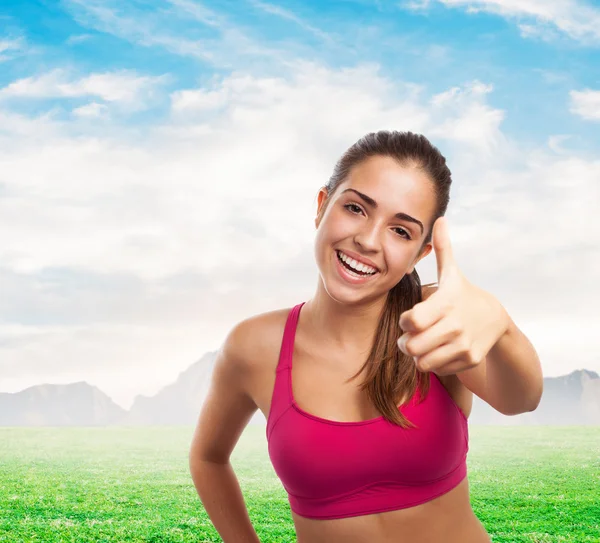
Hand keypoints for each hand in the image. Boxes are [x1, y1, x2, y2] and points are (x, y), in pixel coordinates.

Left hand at [397, 216, 508, 376]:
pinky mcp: (468, 360)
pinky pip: (436, 368)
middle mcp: (455, 325)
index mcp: (446, 302)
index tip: (410, 318)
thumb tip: (440, 219)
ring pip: (422, 361)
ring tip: (421, 343)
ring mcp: (463, 344)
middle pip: (412, 345)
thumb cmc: (463, 294)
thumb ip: (441, 249)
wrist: (496, 320)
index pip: (410, 322)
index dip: (405, 321)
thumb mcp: (452, 273)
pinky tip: (438, 350)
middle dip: (406, 342)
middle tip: (411, 335)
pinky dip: (432, 363)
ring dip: (417, 354)